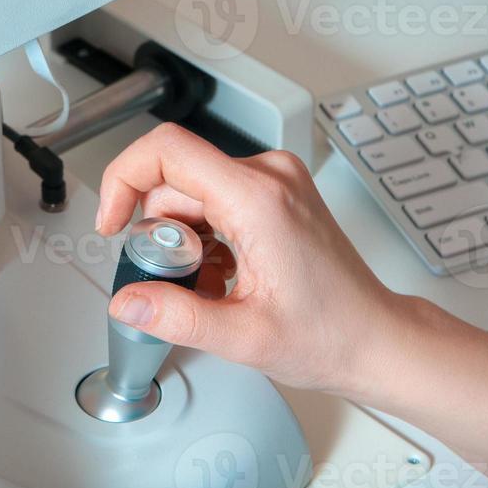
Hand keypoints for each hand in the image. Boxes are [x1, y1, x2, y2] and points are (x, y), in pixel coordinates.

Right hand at [95, 124, 403, 398]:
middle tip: (177, 282)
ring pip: (191, 191)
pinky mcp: (275, 190)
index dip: (124, 179)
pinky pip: (214, 197)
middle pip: (174, 179)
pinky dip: (204, 236)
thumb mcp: (243, 337)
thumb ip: (176, 317)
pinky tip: (221, 274)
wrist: (374, 336)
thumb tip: (127, 301)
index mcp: (258, 198)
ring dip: (183, 239)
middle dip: (159, 233)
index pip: (166, 151)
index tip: (113, 223)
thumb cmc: (330, 333)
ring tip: (209, 285)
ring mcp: (274, 179)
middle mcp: (268, 175)